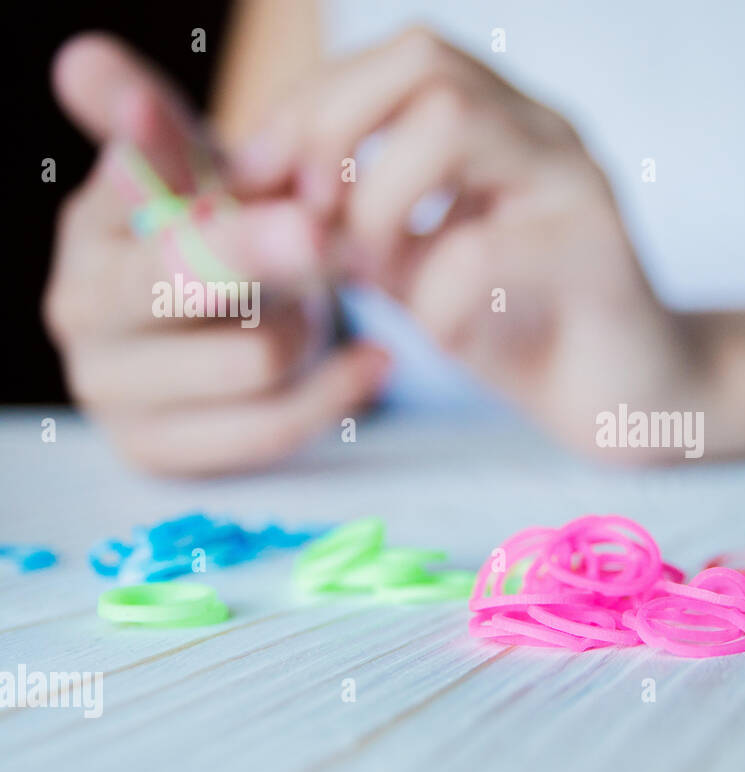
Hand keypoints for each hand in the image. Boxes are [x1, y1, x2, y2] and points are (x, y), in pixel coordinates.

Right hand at [45, 34, 390, 474]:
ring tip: (321, 301)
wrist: (226, 324)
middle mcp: (79, 315)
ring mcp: (112, 393)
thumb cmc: (218, 239)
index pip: (154, 214)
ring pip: (252, 359)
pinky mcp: (158, 451)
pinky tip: (376, 361)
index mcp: (88, 234)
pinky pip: (270, 428)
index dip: (218, 208)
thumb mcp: (198, 178)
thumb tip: (86, 59)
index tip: (283, 205)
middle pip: (188, 287)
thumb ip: (159, 131)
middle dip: (267, 258)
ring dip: (307, 326)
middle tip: (328, 240)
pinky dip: (334, 393)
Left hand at [231, 27, 702, 453]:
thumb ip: (352, 235)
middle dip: (333, 128)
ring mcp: (577, 185)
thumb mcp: (419, 275)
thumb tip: (259, 212)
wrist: (632, 400)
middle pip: (425, 59)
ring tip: (377, 273)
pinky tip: (441, 334)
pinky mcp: (597, 256)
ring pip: (452, 122)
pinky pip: (483, 250)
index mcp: (504, 124)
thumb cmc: (523, 333)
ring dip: (378, 200)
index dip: (311, 104)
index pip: (398, 58)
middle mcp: (545, 134)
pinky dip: (434, 299)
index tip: (256, 179)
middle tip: (308, 214)